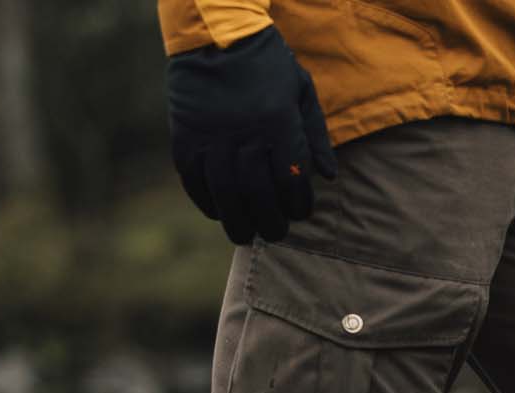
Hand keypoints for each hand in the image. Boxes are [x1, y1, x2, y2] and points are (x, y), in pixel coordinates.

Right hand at [167, 26, 337, 244]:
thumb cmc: (267, 64)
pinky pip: (194, 181)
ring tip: (246, 235)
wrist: (216, 35)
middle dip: (270, 222)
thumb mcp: (301, 90)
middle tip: (275, 234)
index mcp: (277, 123)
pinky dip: (206, 202)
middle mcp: (243, 134)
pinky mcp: (185, 138)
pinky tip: (218, 212)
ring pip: (225, 194)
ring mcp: (211, 137)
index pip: (291, 180)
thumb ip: (316, 135)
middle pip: (258, 194)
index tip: (299, 213)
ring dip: (237, 221)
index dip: (297, 204)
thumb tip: (328, 176)